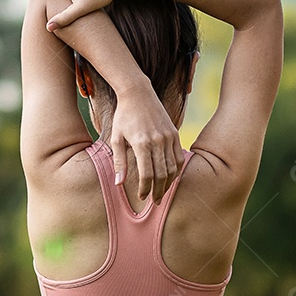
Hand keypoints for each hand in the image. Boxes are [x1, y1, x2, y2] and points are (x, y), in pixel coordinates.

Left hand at [109, 86, 184, 204]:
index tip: (142, 197)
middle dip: (158, 191)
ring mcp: (168, 137)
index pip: (147, 174)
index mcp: (141, 143)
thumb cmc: (123, 116)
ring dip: (168, 183)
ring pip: (173, 167)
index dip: (145, 189)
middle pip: (162, 174)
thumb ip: (119, 162)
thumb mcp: (116, 138)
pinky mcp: (174, 133)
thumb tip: (119, 184)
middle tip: (155, 201)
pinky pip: (179, 157)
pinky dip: (176, 170)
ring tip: (162, 192)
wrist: (138, 94)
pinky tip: (170, 177)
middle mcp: (157, 141)